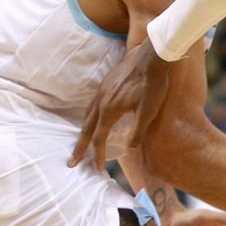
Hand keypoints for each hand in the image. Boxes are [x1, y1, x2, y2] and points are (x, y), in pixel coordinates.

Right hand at [69, 40, 169, 169]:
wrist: (152, 56)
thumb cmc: (153, 84)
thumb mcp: (149, 111)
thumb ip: (138, 132)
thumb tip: (129, 150)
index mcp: (110, 110)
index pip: (100, 138)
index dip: (98, 155)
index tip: (98, 169)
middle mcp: (101, 101)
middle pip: (87, 128)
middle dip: (80, 147)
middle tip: (71, 162)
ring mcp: (102, 91)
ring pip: (87, 115)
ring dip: (83, 131)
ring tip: (80, 142)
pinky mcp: (106, 83)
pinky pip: (92, 104)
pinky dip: (89, 116)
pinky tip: (94, 116)